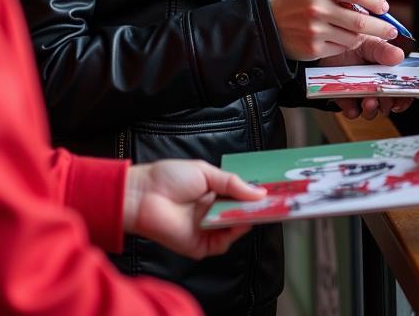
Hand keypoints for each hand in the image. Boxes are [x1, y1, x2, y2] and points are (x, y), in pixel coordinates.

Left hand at [123, 160, 265, 258]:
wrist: (142, 195)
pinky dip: (232, 234)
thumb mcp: (207, 173)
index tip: (274, 189)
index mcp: (214, 194)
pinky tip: (238, 221)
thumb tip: (260, 192)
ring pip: (234, 229)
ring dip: (247, 220)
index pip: (240, 196)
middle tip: (276, 201)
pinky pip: (221, 244)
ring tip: (260, 209)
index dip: (256, 194)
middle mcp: (212, 213)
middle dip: (257, 208)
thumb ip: (233, 183)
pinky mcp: (198, 246)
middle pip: (240, 213)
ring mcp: (206, 230)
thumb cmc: (170, 178)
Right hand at [269, 0, 398, 60]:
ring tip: (361, 33)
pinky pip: (341, 48)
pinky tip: (339, 39)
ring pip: (354, 37)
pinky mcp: (313, 47)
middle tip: (392, 30)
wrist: (267, 23)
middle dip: (382, 27)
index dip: (376, 1)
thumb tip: (376, 7)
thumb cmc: (298, 3)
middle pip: (361, 20)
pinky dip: (346, 45)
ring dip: (362, 37)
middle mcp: (318, 7)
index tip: (385, 8)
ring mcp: (315, 29)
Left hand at [323, 37, 413, 121]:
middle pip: (388, 103)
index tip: (400, 100)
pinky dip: (352, 110)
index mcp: (387, 73)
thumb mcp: (370, 43)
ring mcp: (361, 94)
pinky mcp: (345, 99)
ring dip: (371, 110)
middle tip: (382, 99)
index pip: (402, 90)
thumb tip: (399, 57)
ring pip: (371, 111)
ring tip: (368, 102)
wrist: (328, 43)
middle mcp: (376, 86)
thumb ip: (384, 50)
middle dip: (387, 104)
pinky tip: (351, 105)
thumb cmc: (353, 41)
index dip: (404, 98)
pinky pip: (351, 111)